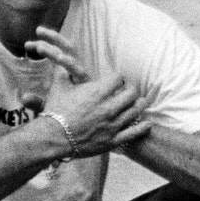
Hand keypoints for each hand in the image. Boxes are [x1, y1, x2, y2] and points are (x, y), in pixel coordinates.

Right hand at [26, 28, 150, 156]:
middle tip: (127, 91)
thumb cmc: (54, 112)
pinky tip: (147, 123)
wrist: (52, 138)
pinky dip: (143, 127)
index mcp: (97, 93)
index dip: (118, 78)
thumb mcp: (58, 87)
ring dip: (138, 104)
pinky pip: (134, 132)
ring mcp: (111, 125)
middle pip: (132, 93)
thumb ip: (63, 72)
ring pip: (136, 110)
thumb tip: (60, 59)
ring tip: (136, 103)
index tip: (116, 81)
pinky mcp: (111, 140)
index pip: (119, 78)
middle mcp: (108, 107)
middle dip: (130, 89)